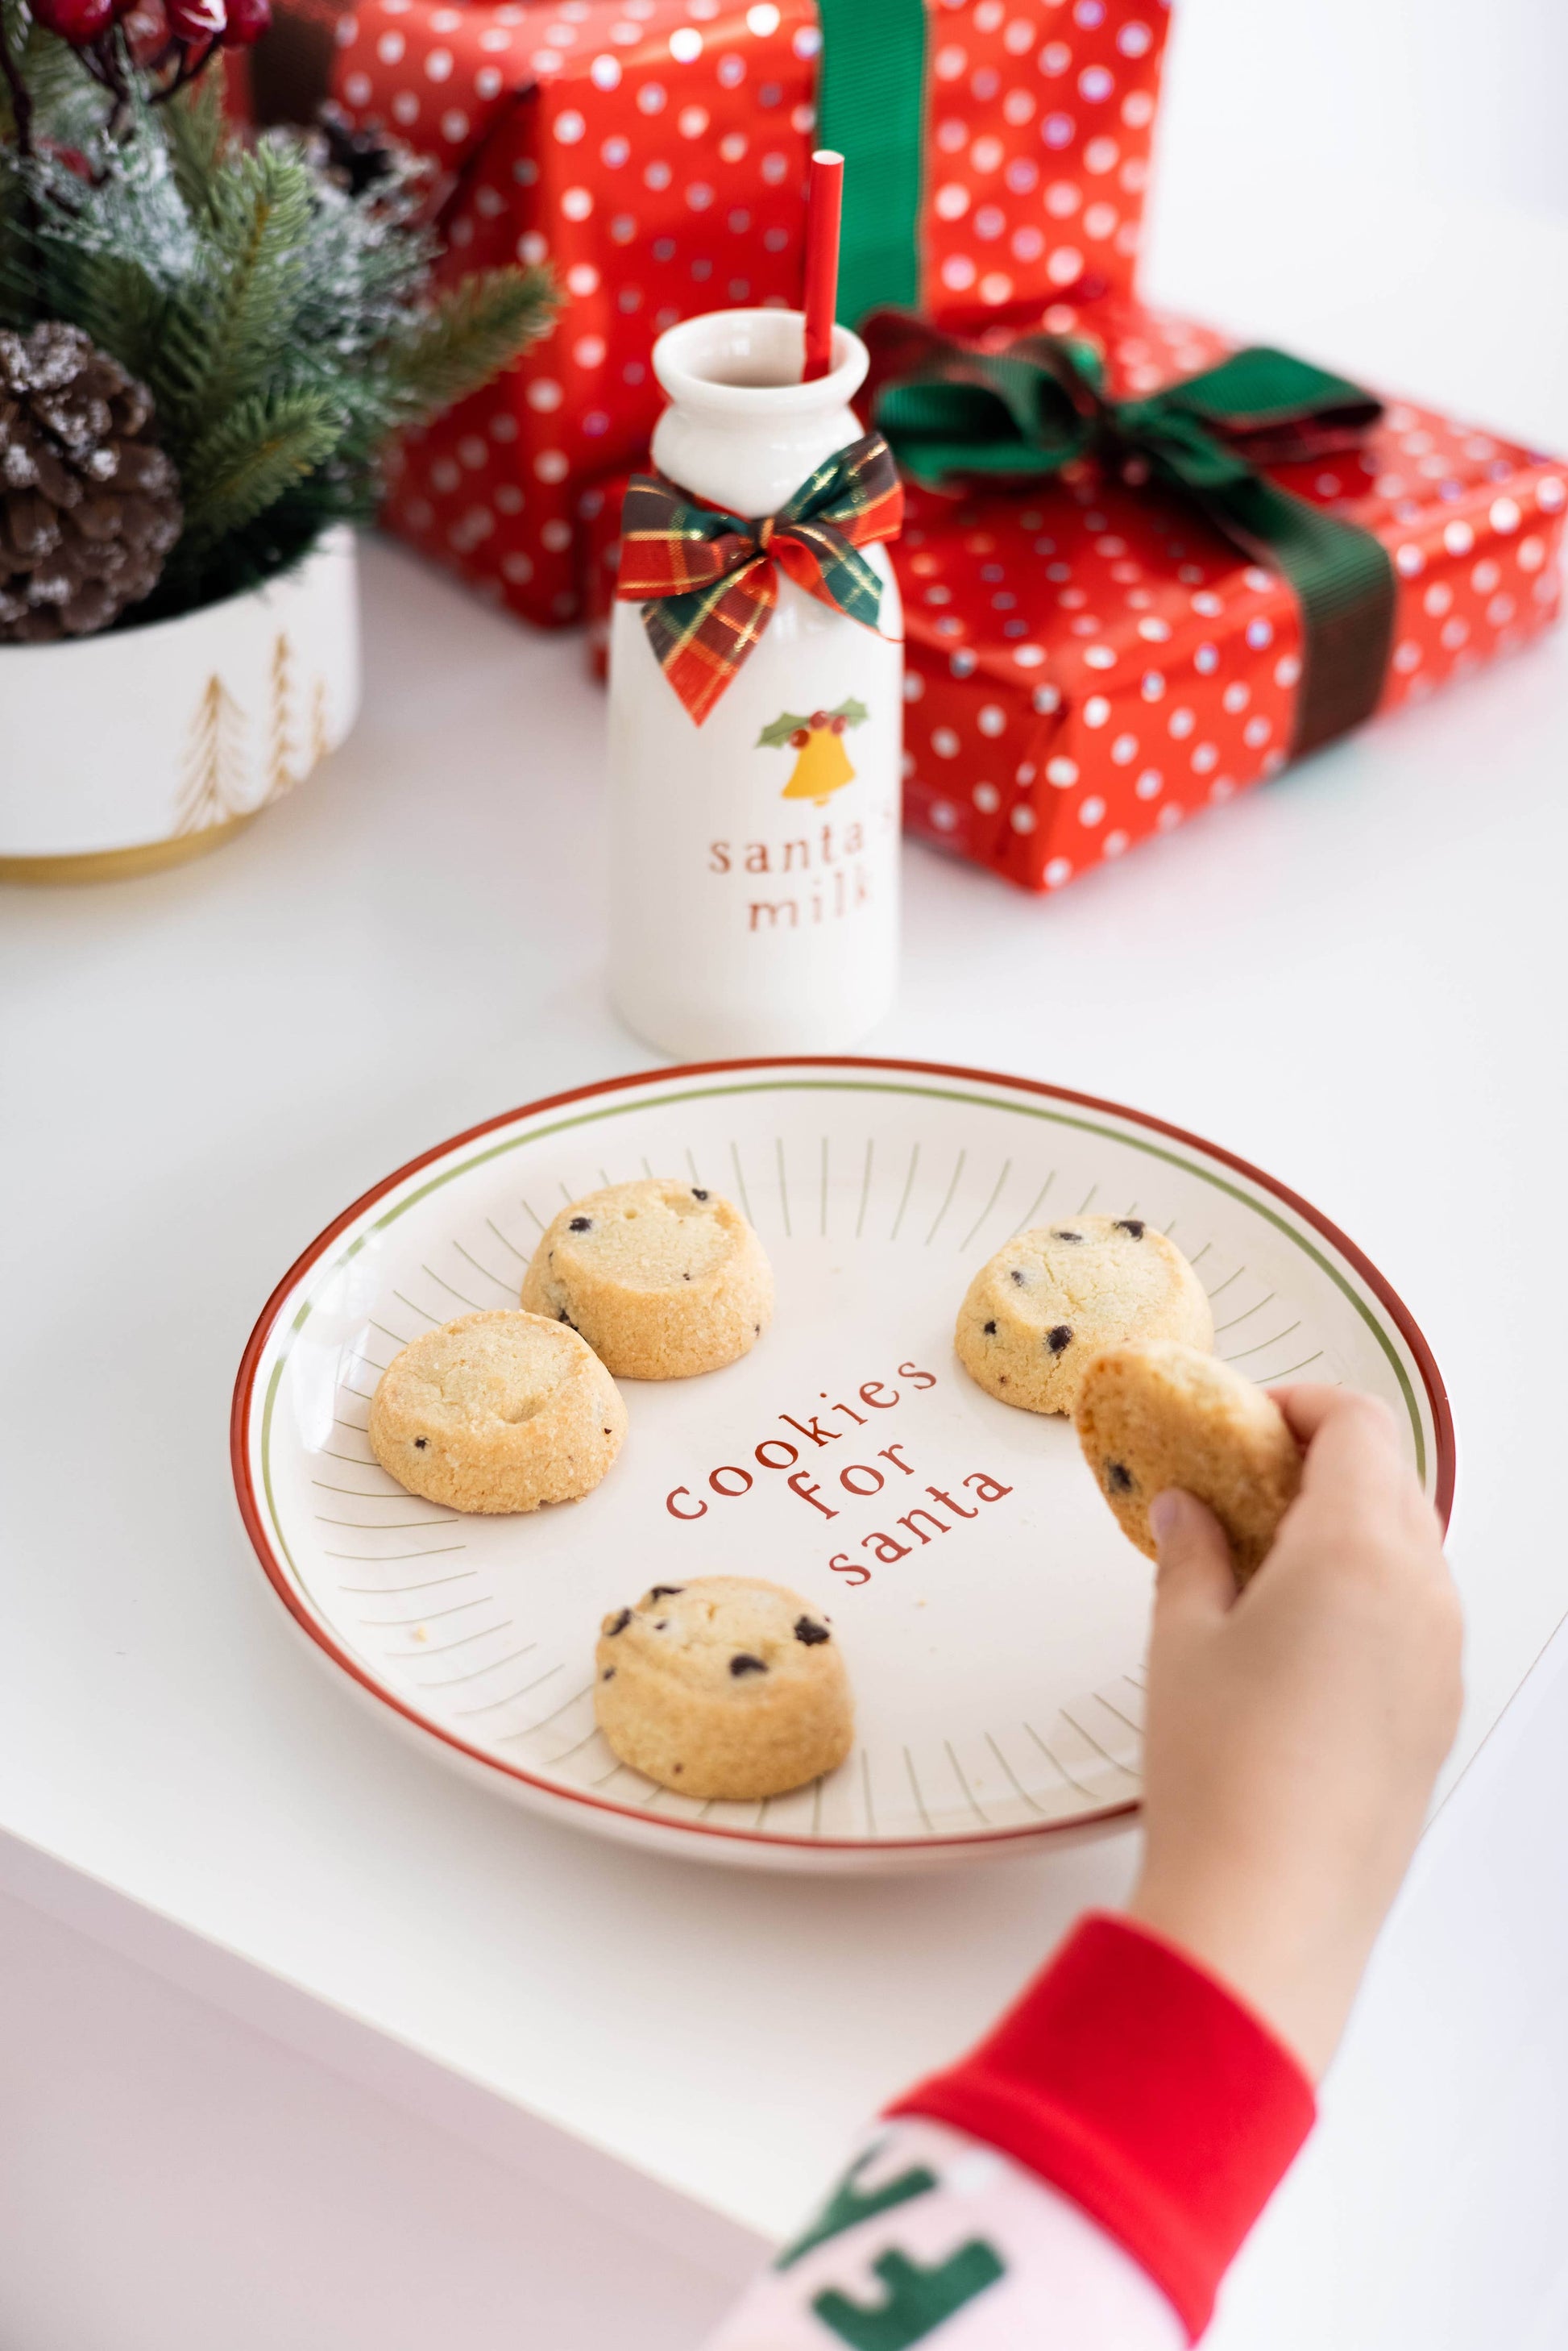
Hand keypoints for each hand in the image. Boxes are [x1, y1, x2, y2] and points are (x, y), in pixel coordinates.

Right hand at [1125, 1385, 1462, 2078]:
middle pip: (1391, 1480)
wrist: (1271, 1909)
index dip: (1299, 1405)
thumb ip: (1191, 1553)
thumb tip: (1190, 1514)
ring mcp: (1443, 1657)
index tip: (1245, 1419)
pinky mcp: (1439, 1713)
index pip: (1357, 1426)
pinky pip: (1415, 1614)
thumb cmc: (1224, 1774)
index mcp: (1360, 1550)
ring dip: (1345, 1528)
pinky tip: (1293, 1630)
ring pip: (1410, 1548)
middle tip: (1239, 1480)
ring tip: (1257, 1559)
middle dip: (1319, 1463)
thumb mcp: (1181, 1639)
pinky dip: (1366, 1591)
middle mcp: (1423, 1594)